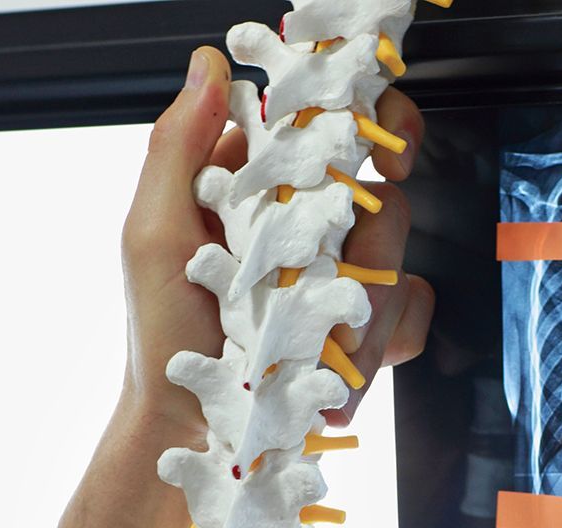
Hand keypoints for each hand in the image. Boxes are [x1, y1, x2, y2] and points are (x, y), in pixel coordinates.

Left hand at [118, 47, 435, 443]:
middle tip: (351, 266)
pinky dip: (382, 345)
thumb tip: (210, 64)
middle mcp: (305, 225)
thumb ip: (178, 147)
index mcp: (257, 187)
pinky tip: (339, 375)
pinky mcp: (362, 328)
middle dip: (374, 234)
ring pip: (398, 260)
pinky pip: (410, 316)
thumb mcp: (151, 236)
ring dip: (366, 312)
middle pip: (380, 194)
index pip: (326, 126)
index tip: (385, 154)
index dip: (372, 122)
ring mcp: (338, 277)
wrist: (192, 429)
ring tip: (322, 351)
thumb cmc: (162, 335)